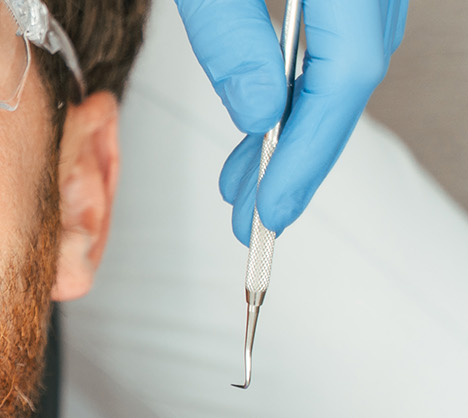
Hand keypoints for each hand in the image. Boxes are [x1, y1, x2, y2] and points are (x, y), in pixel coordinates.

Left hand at [172, 0, 406, 244]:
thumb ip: (231, 34)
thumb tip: (257, 114)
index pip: (349, 73)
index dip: (310, 148)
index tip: (271, 207)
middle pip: (353, 80)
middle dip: (300, 157)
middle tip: (252, 219)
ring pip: (344, 67)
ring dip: (295, 129)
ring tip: (243, 185)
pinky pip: (335, 44)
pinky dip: (299, 89)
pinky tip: (261, 126)